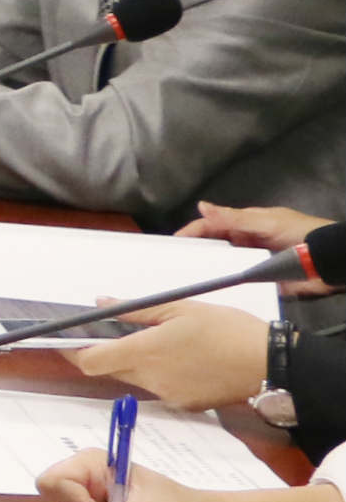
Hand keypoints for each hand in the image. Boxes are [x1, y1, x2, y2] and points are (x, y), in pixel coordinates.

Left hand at [72, 302, 271, 411]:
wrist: (271, 365)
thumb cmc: (228, 329)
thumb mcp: (181, 308)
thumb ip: (136, 311)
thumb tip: (101, 304)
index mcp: (145, 352)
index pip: (90, 361)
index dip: (73, 351)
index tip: (65, 338)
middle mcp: (150, 379)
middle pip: (110, 369)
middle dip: (106, 352)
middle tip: (110, 331)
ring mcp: (167, 395)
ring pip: (133, 378)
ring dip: (134, 362)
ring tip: (157, 340)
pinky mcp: (184, 405)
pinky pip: (158, 388)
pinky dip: (158, 373)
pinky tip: (181, 358)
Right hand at [181, 202, 337, 295]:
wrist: (329, 262)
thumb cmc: (300, 234)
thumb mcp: (265, 222)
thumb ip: (233, 218)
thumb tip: (201, 206)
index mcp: (246, 226)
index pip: (212, 227)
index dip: (192, 233)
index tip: (173, 244)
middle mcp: (246, 245)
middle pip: (215, 248)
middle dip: (196, 254)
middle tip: (174, 266)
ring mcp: (253, 265)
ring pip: (224, 268)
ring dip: (210, 273)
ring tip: (188, 283)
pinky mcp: (262, 284)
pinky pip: (240, 286)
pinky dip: (228, 289)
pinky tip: (212, 296)